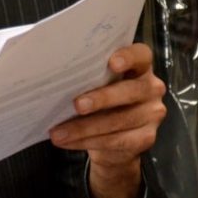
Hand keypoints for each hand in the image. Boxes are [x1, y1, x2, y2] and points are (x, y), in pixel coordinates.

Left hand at [49, 42, 166, 197]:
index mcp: (139, 67)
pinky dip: (87, 142)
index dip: (129, 57)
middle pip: (132, 91)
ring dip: (85, 128)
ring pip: (119, 121)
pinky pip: (115, 141)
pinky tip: (67, 141)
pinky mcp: (146, 138)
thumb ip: (84, 74)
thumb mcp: (94, 83)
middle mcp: (151, 88)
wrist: (114, 140)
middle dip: (103, 98)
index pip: (141, 55)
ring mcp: (152, 114)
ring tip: (58, 132)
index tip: (111, 62)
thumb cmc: (98, 100)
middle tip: (76, 105)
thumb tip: (45, 68)